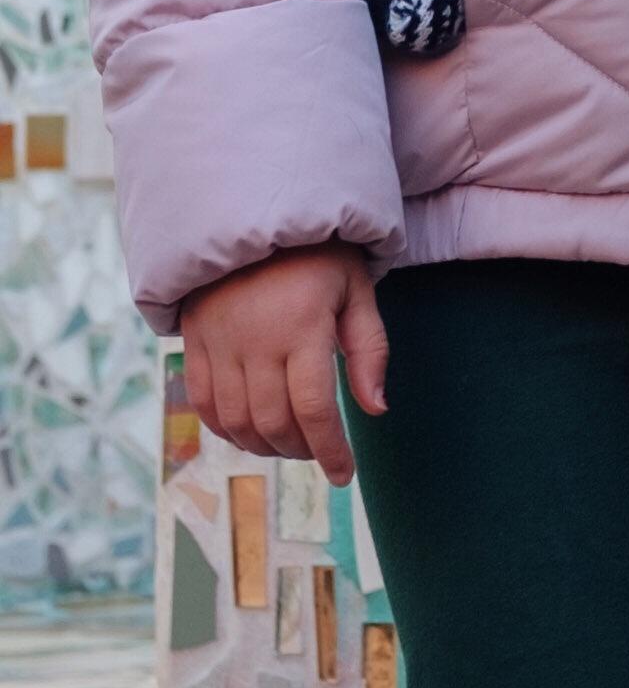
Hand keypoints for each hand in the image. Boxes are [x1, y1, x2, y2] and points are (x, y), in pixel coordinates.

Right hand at [179, 247, 388, 488]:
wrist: (253, 211)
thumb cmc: (318, 252)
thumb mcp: (356, 289)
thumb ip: (369, 349)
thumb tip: (375, 410)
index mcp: (302, 326)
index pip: (313, 409)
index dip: (330, 451)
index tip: (345, 475)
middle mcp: (255, 340)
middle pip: (274, 423)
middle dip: (302, 449)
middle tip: (321, 449)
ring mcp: (218, 343)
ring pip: (236, 422)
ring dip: (265, 445)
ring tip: (291, 442)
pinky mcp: (193, 341)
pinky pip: (203, 404)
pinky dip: (226, 429)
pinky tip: (250, 430)